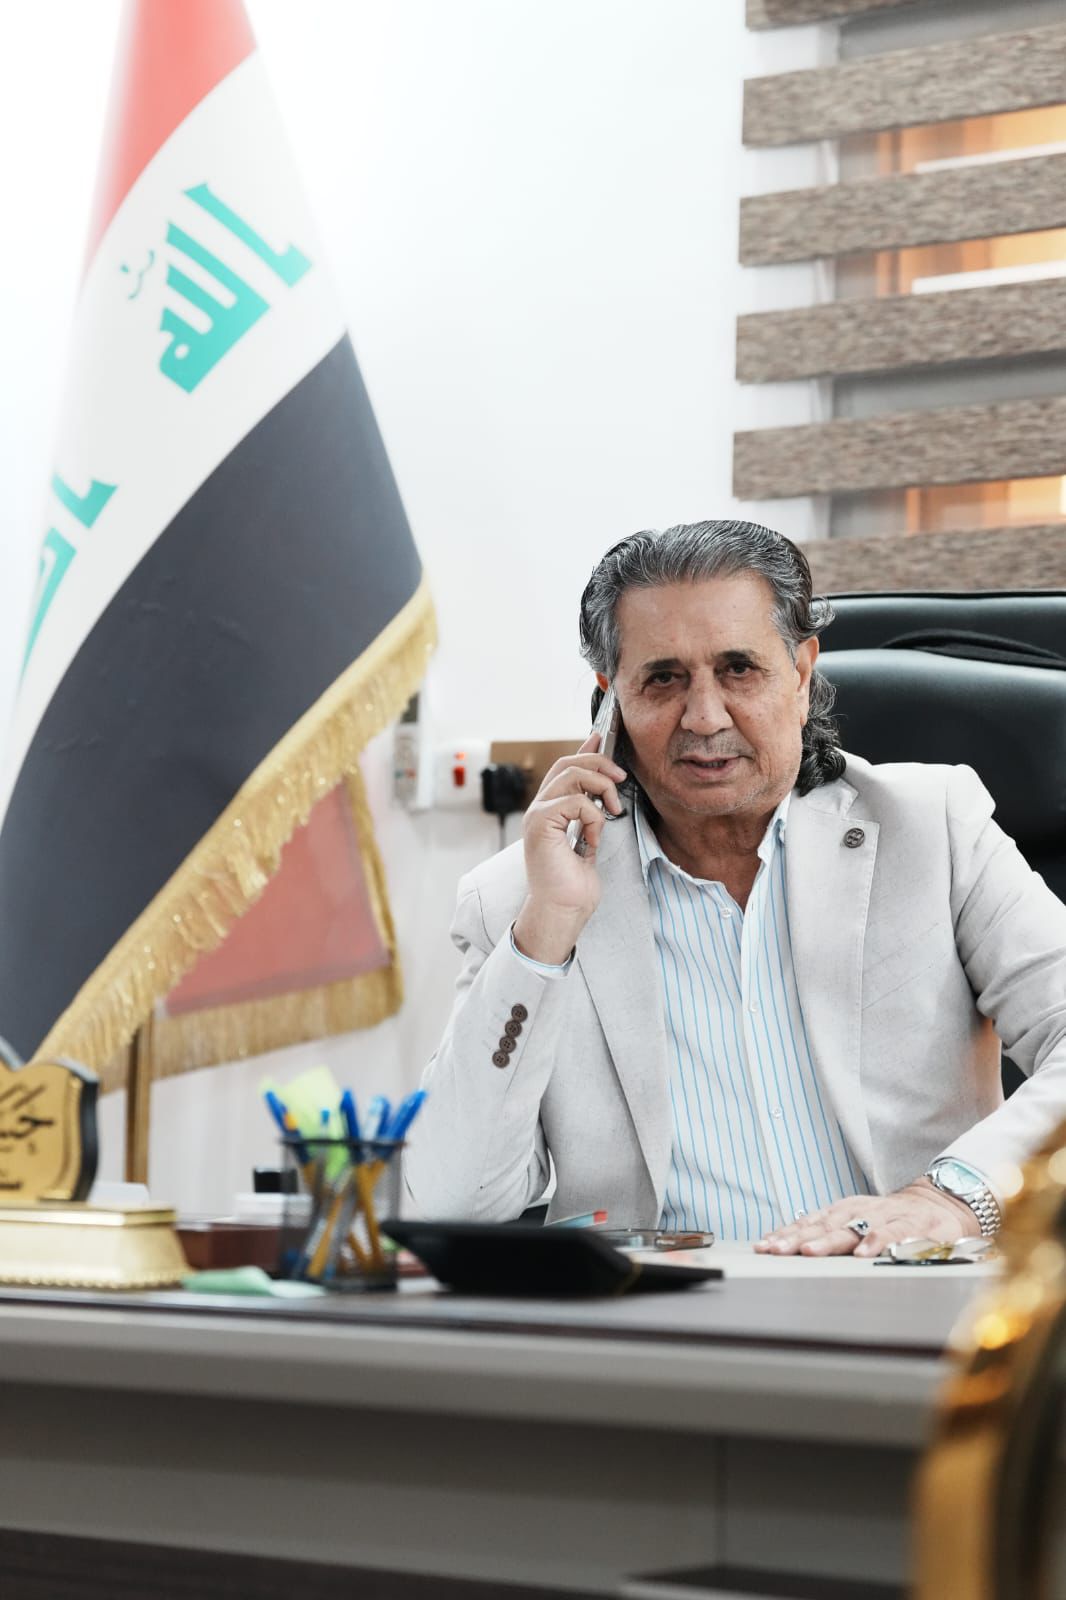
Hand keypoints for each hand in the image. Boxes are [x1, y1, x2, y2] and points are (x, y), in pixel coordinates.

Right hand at [513, 735, 626, 964]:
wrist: (563, 910)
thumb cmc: (574, 884)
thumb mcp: (590, 838)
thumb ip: (591, 811)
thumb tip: (603, 786)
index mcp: (548, 810)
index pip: (564, 766)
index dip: (585, 750)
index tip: (602, 737)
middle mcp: (538, 807)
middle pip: (567, 763)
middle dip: (599, 764)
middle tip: (620, 779)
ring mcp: (536, 814)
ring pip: (572, 774)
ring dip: (600, 787)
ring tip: (611, 810)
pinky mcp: (540, 822)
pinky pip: (576, 801)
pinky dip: (593, 817)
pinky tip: (593, 839)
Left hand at [753, 1178, 979, 1258]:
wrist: (939, 1204)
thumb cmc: (890, 1219)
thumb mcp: (857, 1222)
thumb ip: (828, 1233)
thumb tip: (786, 1245)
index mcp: (844, 1211)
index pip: (809, 1222)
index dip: (785, 1233)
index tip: (763, 1246)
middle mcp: (860, 1211)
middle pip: (824, 1224)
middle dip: (797, 1238)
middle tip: (775, 1250)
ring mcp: (885, 1217)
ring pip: (854, 1227)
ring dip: (830, 1240)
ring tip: (810, 1252)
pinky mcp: (912, 1226)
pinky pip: (894, 1234)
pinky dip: (878, 1242)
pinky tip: (864, 1254)